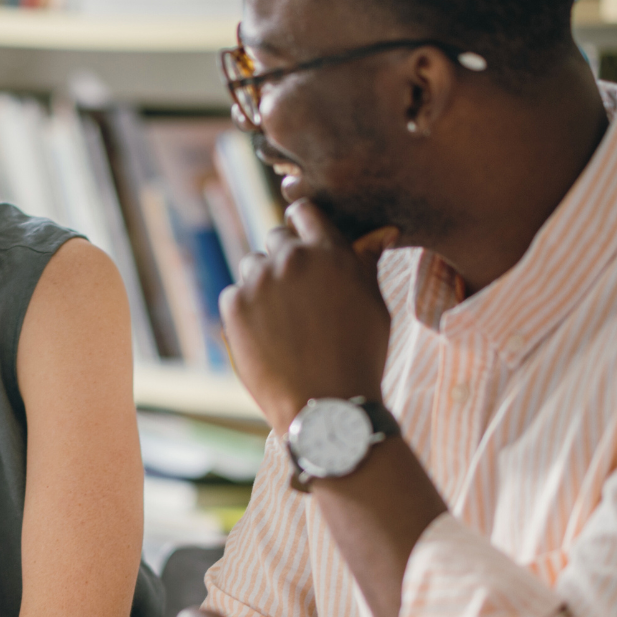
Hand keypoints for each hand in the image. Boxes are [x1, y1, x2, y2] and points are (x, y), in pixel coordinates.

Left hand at [220, 199, 396, 430]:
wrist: (326, 405)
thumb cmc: (360, 355)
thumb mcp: (374, 304)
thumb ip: (366, 261)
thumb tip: (383, 230)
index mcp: (329, 251)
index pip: (304, 211)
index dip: (304, 226)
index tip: (305, 244)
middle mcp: (292, 258)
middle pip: (276, 237)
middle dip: (286, 258)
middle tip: (298, 295)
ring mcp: (259, 281)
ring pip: (253, 265)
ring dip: (264, 283)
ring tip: (284, 320)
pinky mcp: (235, 306)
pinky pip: (234, 294)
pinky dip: (245, 310)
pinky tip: (266, 335)